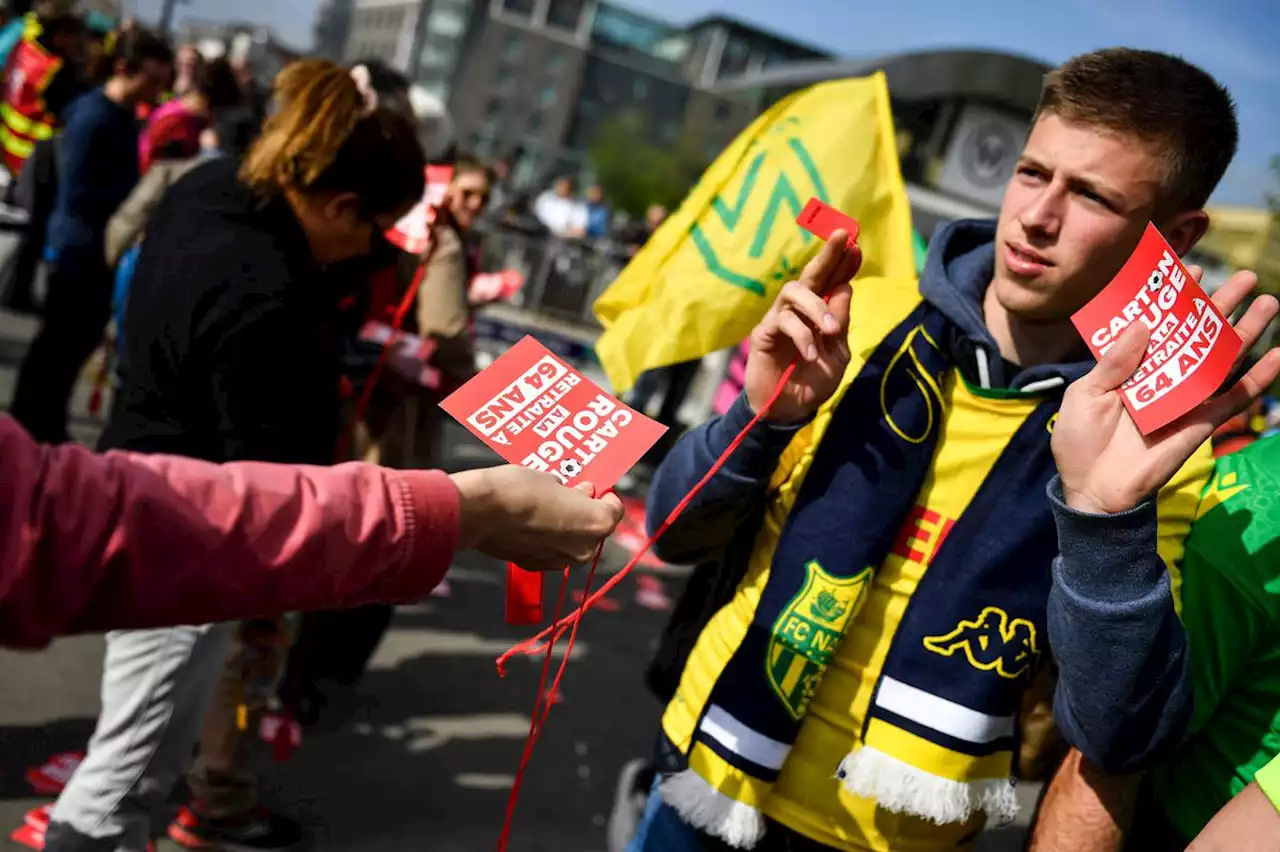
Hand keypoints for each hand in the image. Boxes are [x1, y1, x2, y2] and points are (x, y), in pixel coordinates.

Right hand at [449, 466, 624, 569]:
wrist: (479, 512)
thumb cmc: (518, 489)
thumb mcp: (553, 479)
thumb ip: (574, 493)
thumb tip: (580, 494)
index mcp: (596, 523)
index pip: (614, 509)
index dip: (605, 495)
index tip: (595, 487)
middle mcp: (583, 548)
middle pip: (595, 528)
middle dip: (585, 511)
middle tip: (571, 493)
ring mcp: (560, 561)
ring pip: (573, 542)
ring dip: (567, 527)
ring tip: (548, 506)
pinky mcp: (536, 566)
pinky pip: (552, 551)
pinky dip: (548, 539)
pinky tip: (532, 522)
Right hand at [744, 231, 860, 423]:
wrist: (789, 409)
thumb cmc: (814, 381)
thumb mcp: (838, 354)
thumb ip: (840, 323)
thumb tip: (844, 288)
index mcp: (821, 313)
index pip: (833, 281)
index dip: (842, 262)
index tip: (855, 243)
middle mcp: (800, 309)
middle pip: (812, 274)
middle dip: (827, 254)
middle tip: (841, 236)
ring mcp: (780, 318)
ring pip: (795, 292)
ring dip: (817, 307)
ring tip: (830, 331)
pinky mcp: (764, 332)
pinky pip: (784, 321)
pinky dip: (802, 336)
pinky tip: (811, 354)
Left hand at [1053, 268, 1279, 514]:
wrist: (1091, 489)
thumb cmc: (1079, 441)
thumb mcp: (1086, 394)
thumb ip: (1115, 361)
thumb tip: (1145, 324)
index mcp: (1128, 365)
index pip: (1157, 323)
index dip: (1173, 297)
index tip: (1189, 268)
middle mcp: (1160, 376)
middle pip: (1197, 334)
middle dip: (1221, 305)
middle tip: (1244, 278)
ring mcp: (1182, 398)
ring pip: (1222, 359)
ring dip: (1247, 332)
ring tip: (1269, 302)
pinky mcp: (1199, 422)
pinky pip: (1233, 398)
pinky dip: (1257, 379)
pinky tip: (1277, 355)